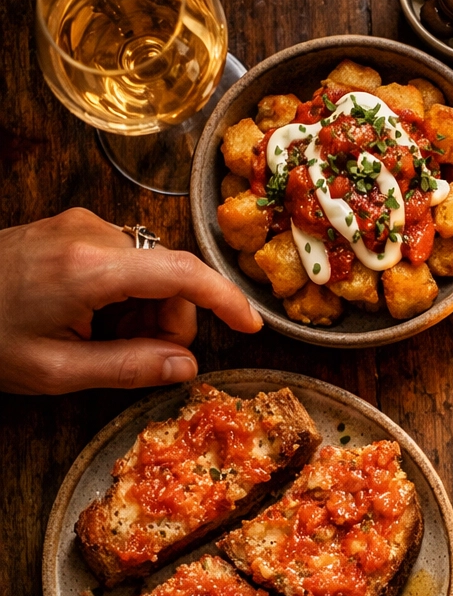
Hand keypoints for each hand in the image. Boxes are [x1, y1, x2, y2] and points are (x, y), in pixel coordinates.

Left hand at [0, 208, 262, 394]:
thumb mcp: (56, 371)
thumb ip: (129, 368)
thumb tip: (188, 367)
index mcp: (88, 268)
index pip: (182, 274)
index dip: (226, 300)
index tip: (252, 326)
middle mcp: (91, 232)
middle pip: (172, 275)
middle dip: (171, 320)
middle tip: (139, 356)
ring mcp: (82, 224)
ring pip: (153, 269)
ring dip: (148, 309)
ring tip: (104, 338)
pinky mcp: (75, 227)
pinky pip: (130, 260)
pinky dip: (129, 294)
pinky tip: (95, 317)